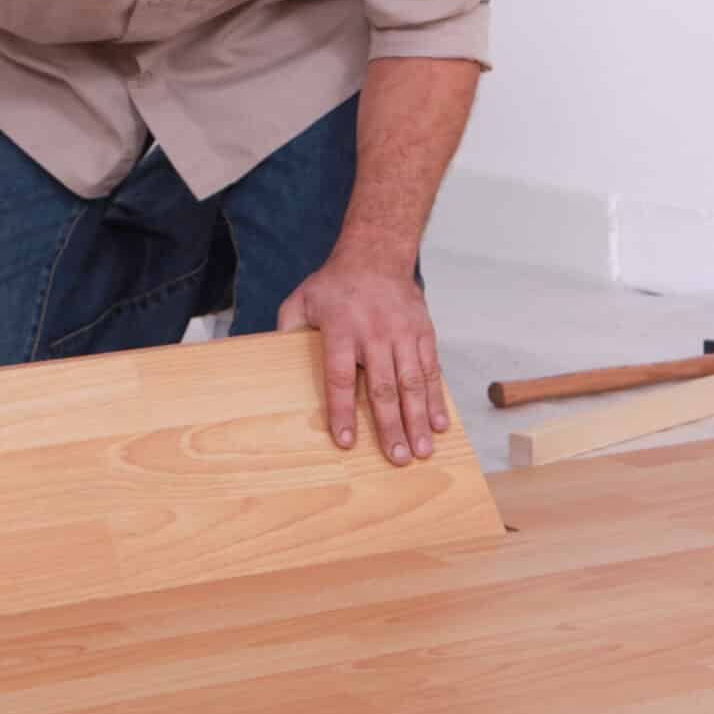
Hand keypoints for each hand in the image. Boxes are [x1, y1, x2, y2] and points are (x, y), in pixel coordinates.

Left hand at [277, 251, 448, 465]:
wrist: (377, 254)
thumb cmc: (335, 285)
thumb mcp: (302, 300)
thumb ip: (288, 330)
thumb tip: (274, 361)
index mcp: (342, 330)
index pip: (340, 377)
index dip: (343, 411)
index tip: (345, 441)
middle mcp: (375, 334)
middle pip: (383, 387)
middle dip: (390, 426)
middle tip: (397, 459)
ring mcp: (403, 334)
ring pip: (413, 383)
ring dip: (418, 420)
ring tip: (421, 451)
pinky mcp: (423, 333)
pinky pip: (432, 370)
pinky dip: (436, 399)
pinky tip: (438, 424)